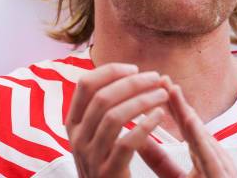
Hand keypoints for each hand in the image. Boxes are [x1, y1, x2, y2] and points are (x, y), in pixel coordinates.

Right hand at [65, 63, 169, 177]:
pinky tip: (159, 116)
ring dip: (143, 100)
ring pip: (114, 117)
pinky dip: (145, 126)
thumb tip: (126, 75)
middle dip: (133, 83)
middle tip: (156, 78)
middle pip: (102, 98)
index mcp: (74, 123)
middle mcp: (77, 138)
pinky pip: (126, 143)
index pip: (85, 85)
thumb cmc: (106, 164)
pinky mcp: (107, 173)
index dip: (110, 71)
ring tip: (163, 95)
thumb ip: (103, 109)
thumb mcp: (94, 134)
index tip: (134, 68)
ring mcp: (90, 156)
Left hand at [136, 76, 236, 177]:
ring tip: (173, 92)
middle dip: (177, 102)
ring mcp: (219, 167)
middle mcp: (213, 157)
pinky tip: (189, 121)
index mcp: (203, 156)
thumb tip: (138, 142)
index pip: (185, 126)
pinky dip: (199, 139)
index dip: (171, 106)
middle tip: (162, 79)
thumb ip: (159, 161)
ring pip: (202, 138)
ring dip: (188, 113)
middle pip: (194, 126)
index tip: (157, 87)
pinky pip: (209, 158)